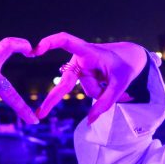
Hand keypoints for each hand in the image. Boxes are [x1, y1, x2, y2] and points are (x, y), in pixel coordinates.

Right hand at [33, 32, 147, 122]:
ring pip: (87, 90)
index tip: (36, 49)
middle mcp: (79, 60)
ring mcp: (79, 69)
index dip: (50, 43)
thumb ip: (106, 102)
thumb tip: (90, 121)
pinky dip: (99, 92)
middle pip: (66, 82)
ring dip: (101, 91)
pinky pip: (89, 91)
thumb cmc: (124, 66)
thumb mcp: (120, 83)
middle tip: (41, 114)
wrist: (128, 60)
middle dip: (53, 99)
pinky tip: (107, 85)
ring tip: (112, 81)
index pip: (66, 41)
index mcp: (88, 51)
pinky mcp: (81, 77)